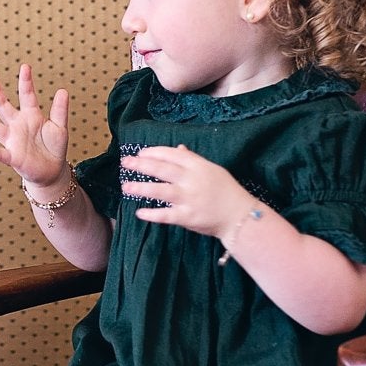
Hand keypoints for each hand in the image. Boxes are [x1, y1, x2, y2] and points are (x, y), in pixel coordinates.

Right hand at [0, 64, 69, 191]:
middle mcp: (17, 125)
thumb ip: (60, 111)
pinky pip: (0, 153)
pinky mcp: (13, 157)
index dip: (25, 82)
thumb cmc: (54, 146)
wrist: (51, 170)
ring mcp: (13, 140)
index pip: (27, 95)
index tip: (25, 67)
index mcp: (31, 115)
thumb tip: (62, 90)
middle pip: (4, 107)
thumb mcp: (60, 127)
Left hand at [121, 144, 251, 239]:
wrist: (240, 216)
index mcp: (198, 166)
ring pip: (160, 191)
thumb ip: (193, 160)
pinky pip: (166, 215)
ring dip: (141, 188)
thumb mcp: (212, 170)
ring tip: (126, 186)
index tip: (140, 153)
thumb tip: (179, 148)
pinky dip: (152, 214)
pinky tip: (140, 212)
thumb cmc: (226, 191)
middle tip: (125, 162)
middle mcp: (192, 180)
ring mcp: (189, 199)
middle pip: (162, 169)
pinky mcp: (188, 217)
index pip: (171, 154)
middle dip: (141, 165)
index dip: (154, 152)